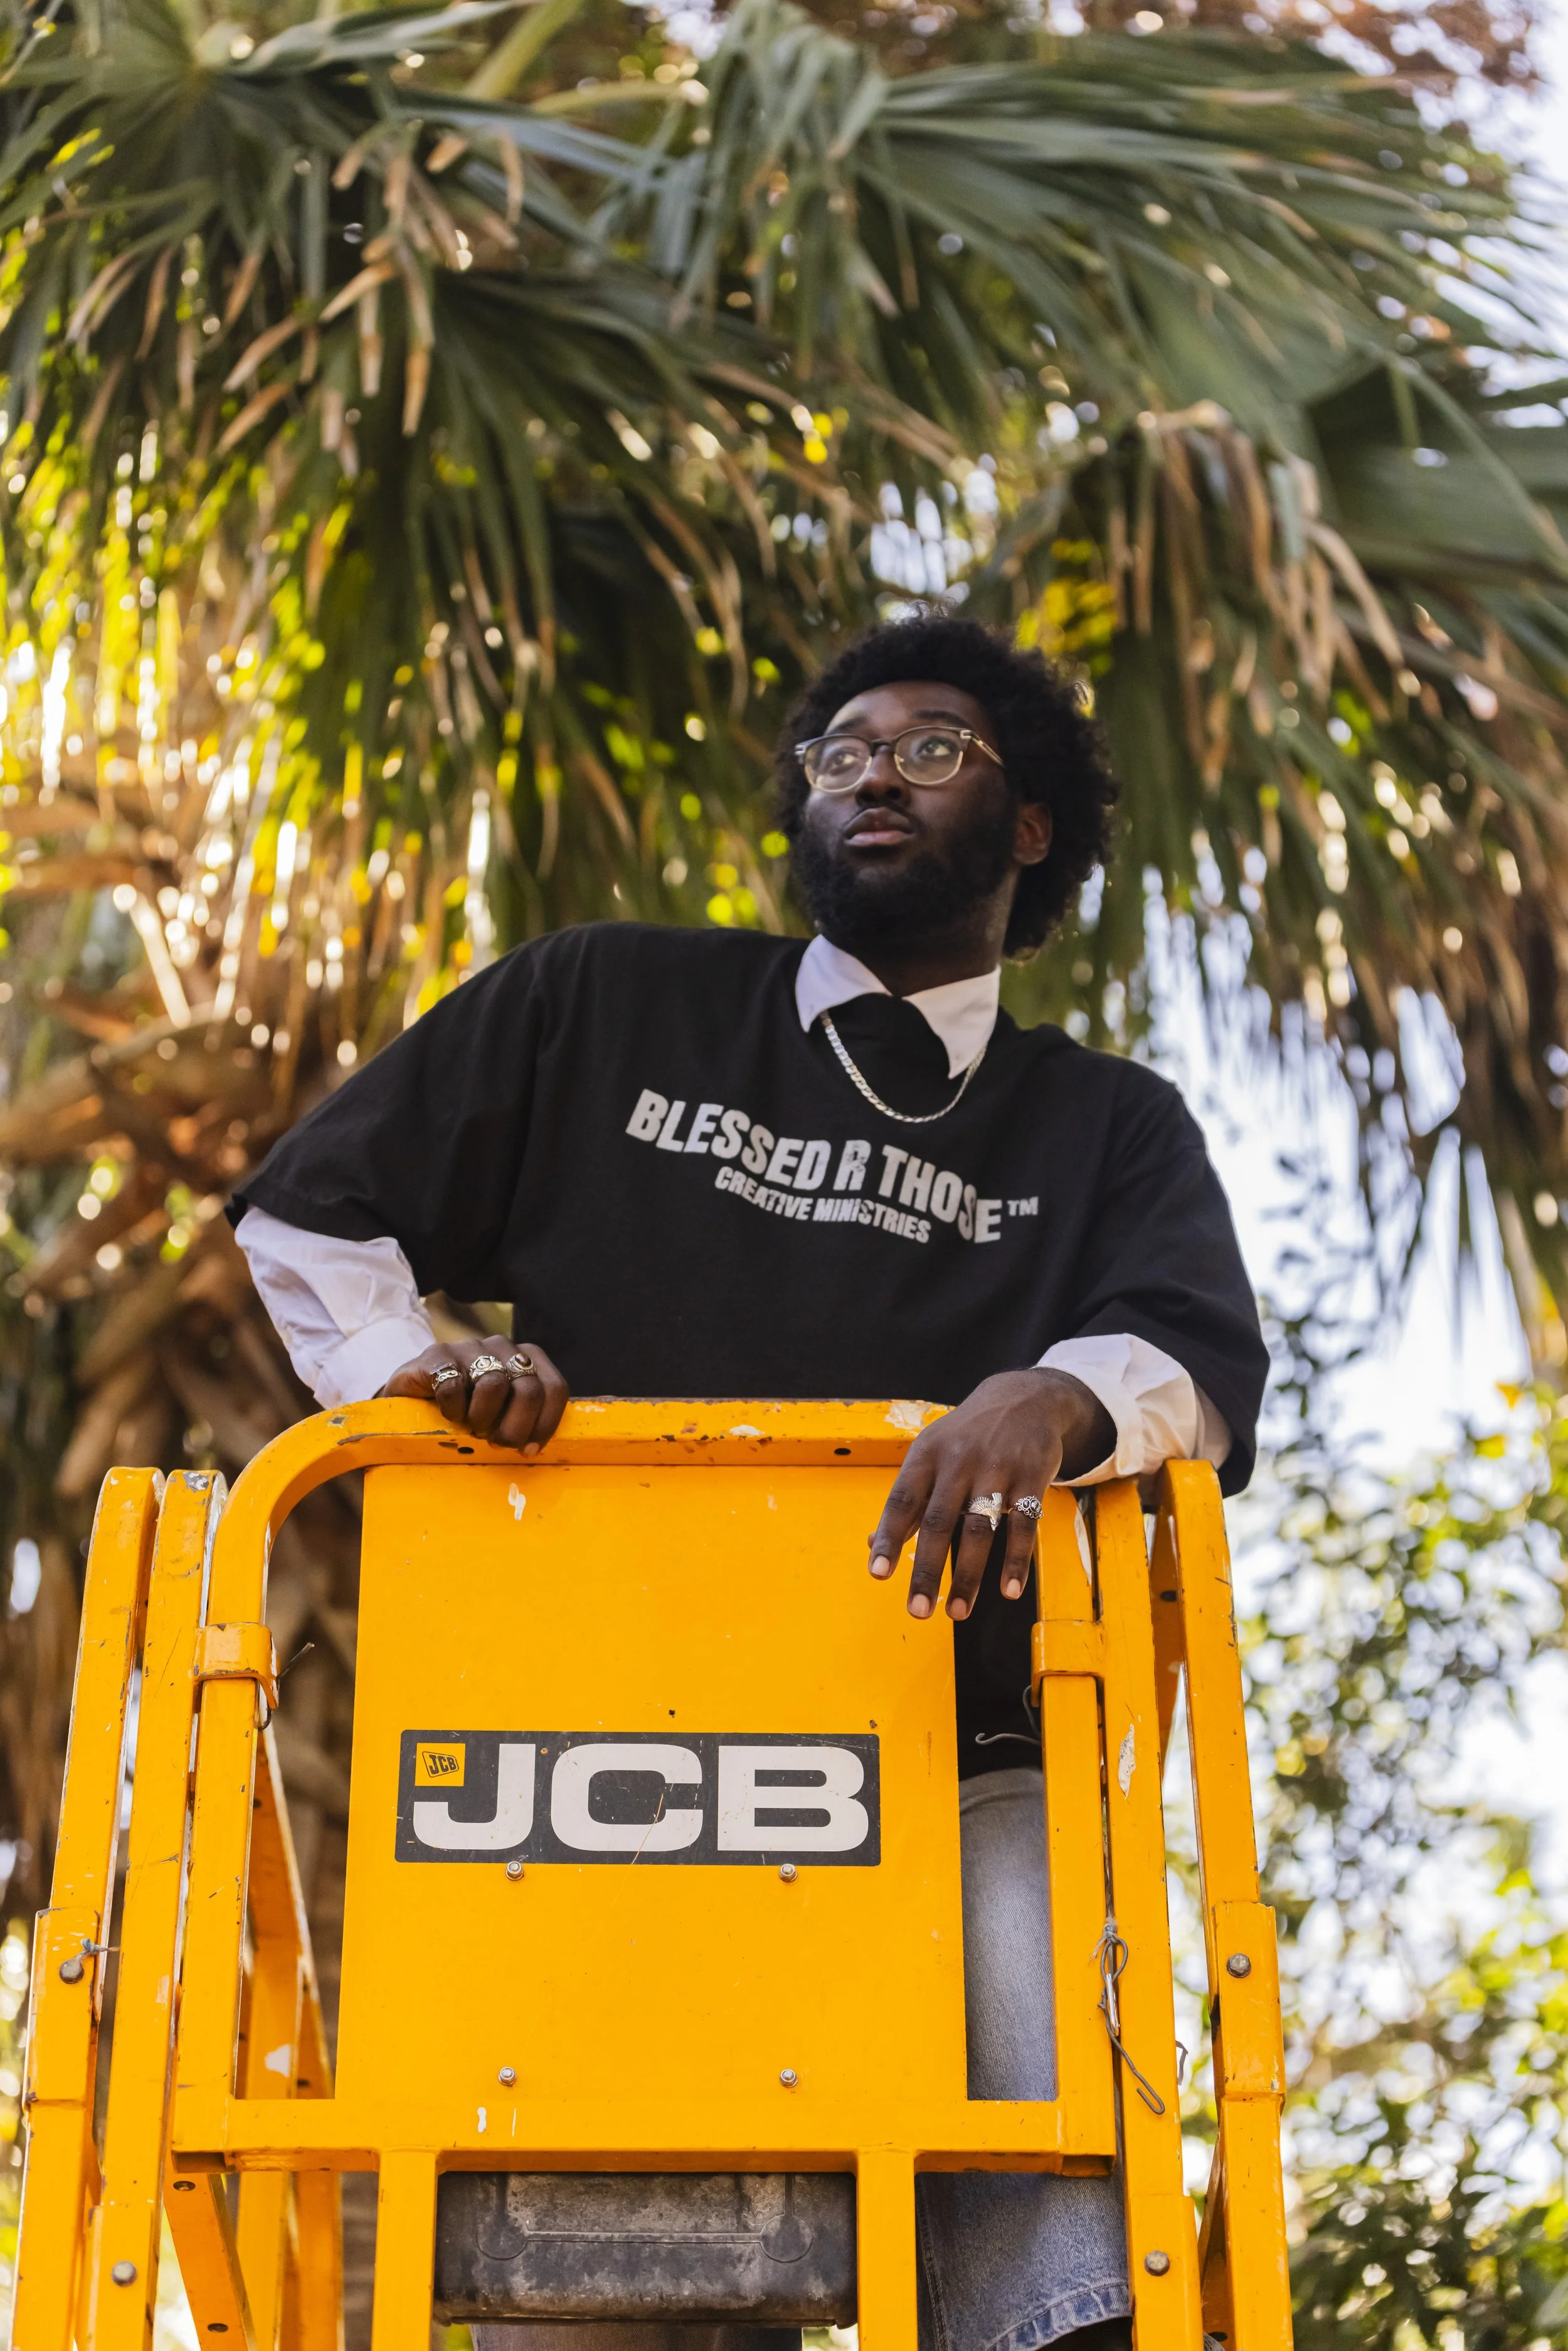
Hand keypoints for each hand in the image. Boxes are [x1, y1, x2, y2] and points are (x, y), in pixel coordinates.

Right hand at [379, 1335, 569, 1452]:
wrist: (412, 1394)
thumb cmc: (466, 1407)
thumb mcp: (500, 1412)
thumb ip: (525, 1418)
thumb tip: (536, 1446)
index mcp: (526, 1358)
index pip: (554, 1388)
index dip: (546, 1423)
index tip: (529, 1449)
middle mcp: (502, 1346)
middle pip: (529, 1390)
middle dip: (515, 1427)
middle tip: (498, 1443)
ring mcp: (470, 1347)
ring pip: (494, 1385)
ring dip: (483, 1418)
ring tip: (472, 1427)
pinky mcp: (438, 1354)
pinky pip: (454, 1386)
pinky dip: (453, 1410)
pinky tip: (448, 1414)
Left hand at [867, 1369, 1114, 1620]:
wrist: (1024, 1398)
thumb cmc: (967, 1437)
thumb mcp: (931, 1455)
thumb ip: (908, 1501)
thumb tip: (872, 1544)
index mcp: (927, 1455)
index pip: (902, 1500)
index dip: (888, 1537)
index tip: (877, 1573)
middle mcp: (959, 1460)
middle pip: (938, 1522)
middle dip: (926, 1569)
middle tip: (917, 1611)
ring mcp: (997, 1468)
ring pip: (980, 1529)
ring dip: (968, 1575)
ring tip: (957, 1612)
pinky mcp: (1032, 1476)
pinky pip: (1024, 1524)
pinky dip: (1016, 1560)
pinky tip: (1009, 1590)